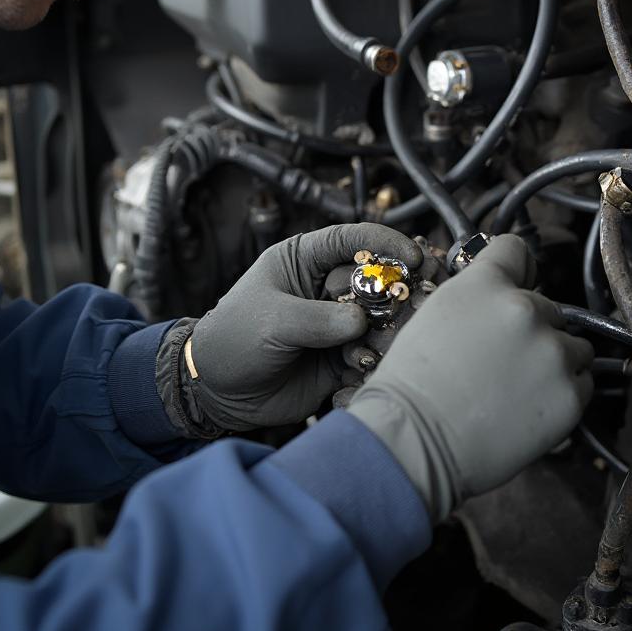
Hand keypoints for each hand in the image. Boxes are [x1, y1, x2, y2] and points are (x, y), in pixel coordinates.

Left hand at [188, 223, 423, 431]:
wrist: (218, 391)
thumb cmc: (234, 339)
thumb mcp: (271, 321)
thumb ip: (316, 319)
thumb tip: (359, 322)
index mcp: (306, 260)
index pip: (353, 239)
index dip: (386, 243)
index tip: (412, 256)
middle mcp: (327, 287)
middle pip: (377, 280)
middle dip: (396, 292)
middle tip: (413, 305)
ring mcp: (338, 322)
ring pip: (381, 318)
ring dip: (387, 330)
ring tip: (376, 346)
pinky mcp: (343, 356)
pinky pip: (372, 354)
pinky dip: (373, 360)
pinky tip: (359, 368)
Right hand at [348, 234, 593, 521]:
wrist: (416, 441)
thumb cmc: (414, 383)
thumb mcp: (436, 313)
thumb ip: (477, 295)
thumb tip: (503, 298)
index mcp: (487, 284)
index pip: (517, 249)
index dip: (516, 270)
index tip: (517, 285)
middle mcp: (526, 309)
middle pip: (548, 307)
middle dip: (531, 329)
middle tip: (500, 361)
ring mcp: (553, 353)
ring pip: (573, 345)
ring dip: (553, 360)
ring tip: (515, 387)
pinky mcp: (570, 395)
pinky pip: (582, 383)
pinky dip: (561, 393)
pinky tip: (526, 406)